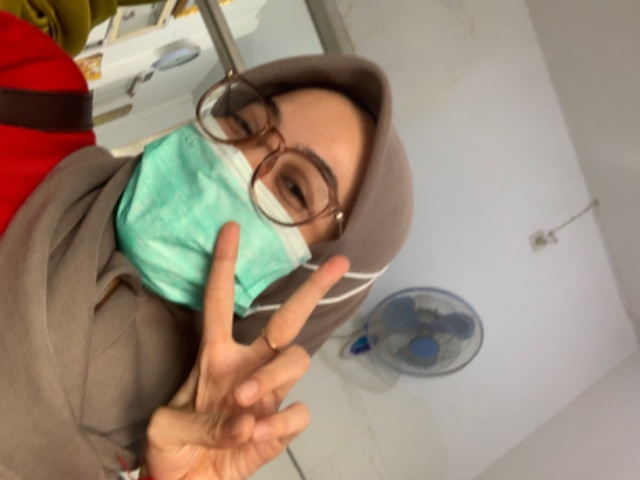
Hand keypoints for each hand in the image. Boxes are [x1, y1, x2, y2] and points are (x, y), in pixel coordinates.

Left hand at [143, 222, 349, 479]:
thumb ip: (198, 418)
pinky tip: (256, 435)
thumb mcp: (165, 427)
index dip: (223, 263)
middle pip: (288, 319)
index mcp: (214, 354)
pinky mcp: (282, 424)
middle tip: (338, 264)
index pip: (219, 300)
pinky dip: (280, 422)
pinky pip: (299, 411)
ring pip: (296, 360)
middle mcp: (249, 364)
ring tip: (243, 405)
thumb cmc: (173, 448)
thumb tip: (248, 415)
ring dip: (270, 379)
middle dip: (311, 288)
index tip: (230, 228)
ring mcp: (270, 393)